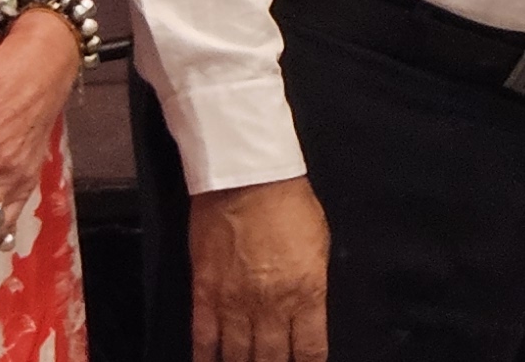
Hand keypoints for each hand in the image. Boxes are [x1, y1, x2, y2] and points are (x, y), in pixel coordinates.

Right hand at [191, 177, 332, 361]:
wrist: (247, 180)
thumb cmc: (289, 205)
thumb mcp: (320, 245)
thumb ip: (312, 285)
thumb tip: (307, 313)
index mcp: (307, 293)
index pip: (309, 350)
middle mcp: (271, 306)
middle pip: (271, 359)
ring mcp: (235, 303)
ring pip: (237, 355)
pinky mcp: (205, 294)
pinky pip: (204, 338)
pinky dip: (206, 358)